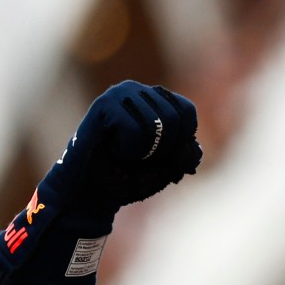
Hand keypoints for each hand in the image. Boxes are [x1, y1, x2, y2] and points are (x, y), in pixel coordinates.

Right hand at [45, 81, 202, 217]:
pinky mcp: (104, 105)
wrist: (91, 193)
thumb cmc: (128, 178)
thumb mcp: (167, 169)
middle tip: (139, 157)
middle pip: (174, 118)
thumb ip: (186, 154)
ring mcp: (120, 94)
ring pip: (157, 125)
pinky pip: (135, 130)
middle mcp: (139, 90)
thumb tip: (192, 144)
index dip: (179, 142)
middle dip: (162, 150)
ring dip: (144, 152)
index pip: (187, 111)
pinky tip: (113, 149)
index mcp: (158, 100)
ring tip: (124, 153)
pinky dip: (128, 149)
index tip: (158, 155)